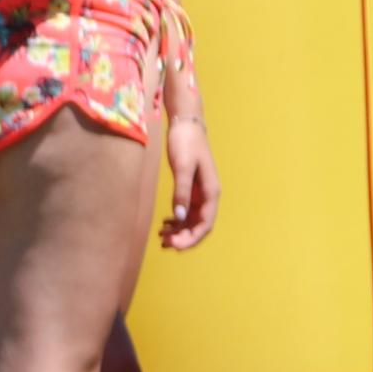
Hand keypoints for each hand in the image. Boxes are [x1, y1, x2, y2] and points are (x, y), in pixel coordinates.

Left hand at [159, 116, 219, 249]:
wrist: (186, 125)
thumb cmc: (185, 143)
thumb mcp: (182, 167)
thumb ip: (181, 192)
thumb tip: (180, 217)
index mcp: (211, 192)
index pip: (205, 224)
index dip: (191, 238)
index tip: (175, 246)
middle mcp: (208, 196)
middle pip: (199, 226)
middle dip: (184, 238)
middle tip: (164, 243)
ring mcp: (200, 194)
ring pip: (192, 221)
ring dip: (179, 231)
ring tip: (161, 237)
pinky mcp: (191, 190)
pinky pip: (186, 212)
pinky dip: (176, 222)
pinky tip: (163, 225)